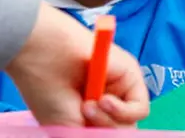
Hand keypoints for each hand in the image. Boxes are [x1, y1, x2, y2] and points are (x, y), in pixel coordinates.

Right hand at [4, 4, 148, 126]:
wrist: (45, 54)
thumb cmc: (46, 89)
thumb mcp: (67, 127)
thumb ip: (92, 135)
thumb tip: (112, 137)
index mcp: (89, 116)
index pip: (106, 133)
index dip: (97, 134)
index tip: (80, 132)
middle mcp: (107, 104)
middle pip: (119, 132)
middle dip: (103, 131)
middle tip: (83, 116)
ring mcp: (120, 91)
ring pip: (129, 125)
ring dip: (108, 121)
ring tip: (87, 106)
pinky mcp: (131, 77)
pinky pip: (139, 109)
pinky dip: (121, 111)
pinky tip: (102, 99)